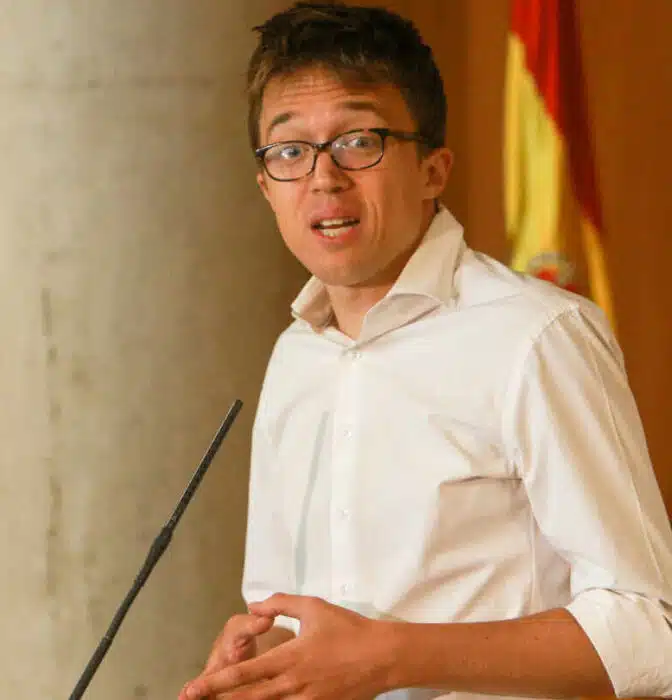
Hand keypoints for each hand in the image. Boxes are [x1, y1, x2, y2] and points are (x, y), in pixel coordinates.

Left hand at [179, 594, 396, 699]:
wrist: (382, 656)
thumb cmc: (348, 629)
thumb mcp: (313, 607)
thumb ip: (281, 603)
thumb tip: (254, 606)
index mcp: (289, 657)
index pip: (245, 673)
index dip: (216, 682)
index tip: (192, 688)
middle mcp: (293, 684)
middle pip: (248, 699)